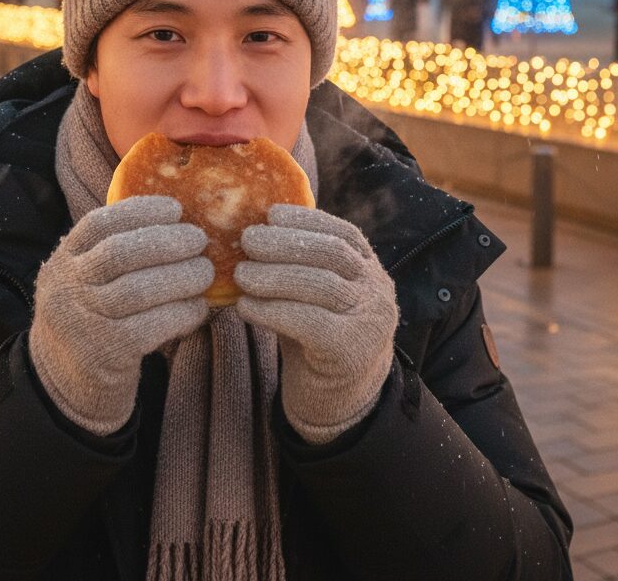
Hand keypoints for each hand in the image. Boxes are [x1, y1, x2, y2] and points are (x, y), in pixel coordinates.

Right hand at [29, 195, 212, 435]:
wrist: (66, 386)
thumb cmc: (93, 320)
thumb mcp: (87, 281)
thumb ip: (117, 252)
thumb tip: (178, 222)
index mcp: (63, 261)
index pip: (98, 223)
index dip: (140, 211)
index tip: (175, 209)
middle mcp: (66, 288)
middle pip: (119, 253)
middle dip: (167, 241)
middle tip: (200, 239)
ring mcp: (82, 322)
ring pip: (137, 290)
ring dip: (181, 276)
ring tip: (206, 272)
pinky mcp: (105, 354)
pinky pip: (150, 327)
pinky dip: (181, 313)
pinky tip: (198, 307)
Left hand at [235, 204, 398, 444]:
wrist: (340, 404)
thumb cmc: (315, 338)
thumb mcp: (313, 294)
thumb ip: (298, 264)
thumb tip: (251, 228)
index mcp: (370, 269)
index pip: (343, 233)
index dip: (306, 219)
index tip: (270, 213)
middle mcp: (377, 290)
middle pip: (331, 254)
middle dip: (285, 243)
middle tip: (246, 240)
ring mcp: (369, 321)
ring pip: (321, 284)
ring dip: (274, 275)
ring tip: (240, 274)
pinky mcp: (350, 351)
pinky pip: (309, 322)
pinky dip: (272, 310)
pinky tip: (245, 307)